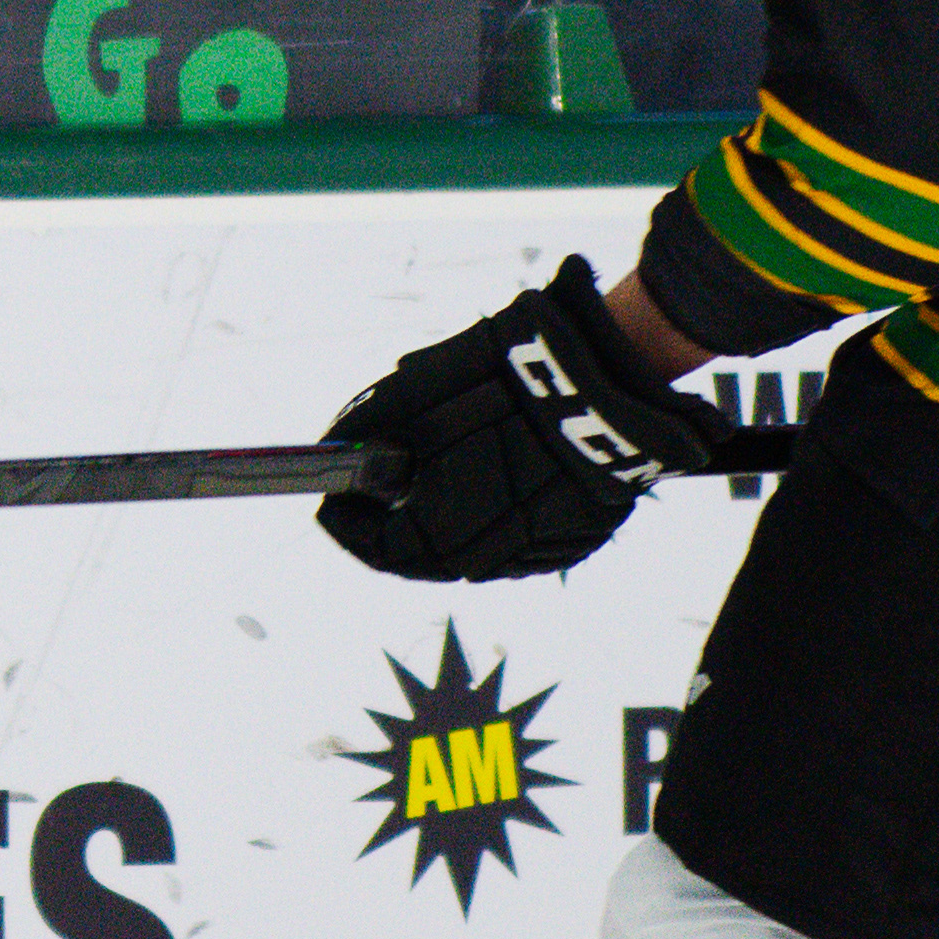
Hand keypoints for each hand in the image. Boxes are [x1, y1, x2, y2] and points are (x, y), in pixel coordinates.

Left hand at [312, 258, 730, 580]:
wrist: (609, 376)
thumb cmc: (504, 379)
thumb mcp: (417, 388)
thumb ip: (367, 424)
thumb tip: (333, 444)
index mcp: (448, 525)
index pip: (382, 550)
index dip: (348, 528)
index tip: (329, 503)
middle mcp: (495, 555)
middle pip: (426, 561)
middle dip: (390, 530)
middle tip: (367, 499)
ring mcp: (544, 551)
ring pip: (475, 557)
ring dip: (441, 529)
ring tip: (421, 489)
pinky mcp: (581, 537)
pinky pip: (520, 546)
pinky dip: (490, 524)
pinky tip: (481, 490)